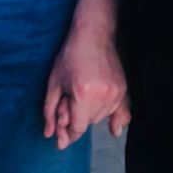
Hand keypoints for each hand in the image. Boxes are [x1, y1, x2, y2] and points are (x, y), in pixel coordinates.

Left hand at [43, 29, 130, 149]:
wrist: (93, 34)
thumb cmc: (70, 56)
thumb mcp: (54, 83)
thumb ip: (50, 111)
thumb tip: (48, 135)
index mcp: (83, 95)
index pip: (77, 128)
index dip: (66, 133)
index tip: (59, 137)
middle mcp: (103, 97)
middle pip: (87, 124)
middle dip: (76, 118)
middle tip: (67, 102)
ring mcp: (116, 93)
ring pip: (100, 118)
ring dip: (89, 114)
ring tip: (81, 95)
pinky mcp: (123, 89)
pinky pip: (118, 112)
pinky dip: (113, 118)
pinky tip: (114, 128)